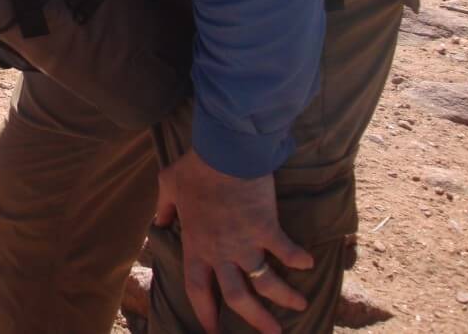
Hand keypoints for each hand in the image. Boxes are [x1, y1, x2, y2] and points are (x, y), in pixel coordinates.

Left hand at [155, 149, 312, 333]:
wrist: (225, 153)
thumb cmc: (195, 169)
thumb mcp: (168, 186)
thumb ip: (163, 207)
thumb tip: (158, 221)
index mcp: (196, 245)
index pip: (197, 289)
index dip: (204, 312)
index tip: (212, 329)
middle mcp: (221, 252)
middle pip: (237, 297)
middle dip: (255, 319)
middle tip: (272, 333)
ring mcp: (246, 242)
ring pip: (266, 283)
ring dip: (284, 297)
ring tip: (300, 305)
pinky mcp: (268, 229)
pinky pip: (287, 252)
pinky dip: (299, 259)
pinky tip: (308, 263)